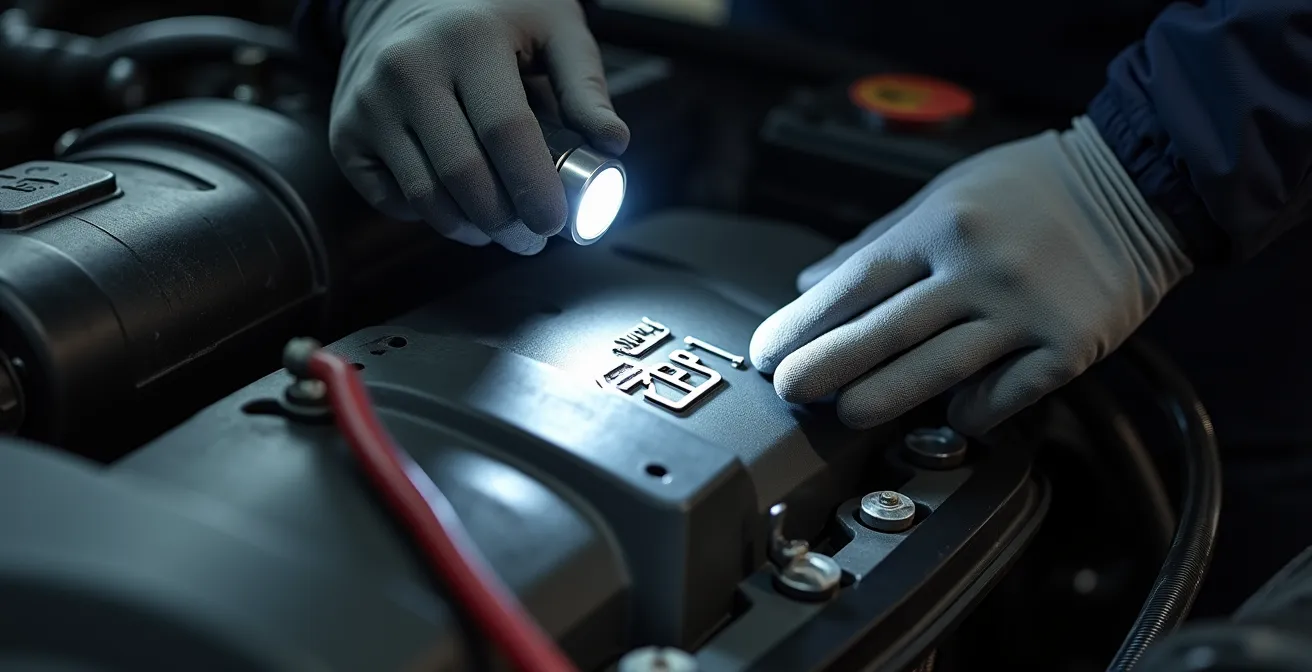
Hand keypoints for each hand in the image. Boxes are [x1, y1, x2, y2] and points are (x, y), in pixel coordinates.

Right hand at [330, 0, 629, 253]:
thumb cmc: (488, 14)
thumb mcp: (550, 26)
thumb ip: (584, 85)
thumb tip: (613, 143)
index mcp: (468, 39)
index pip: (506, 132)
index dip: (535, 188)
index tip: (556, 222)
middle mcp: (408, 68)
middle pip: (463, 176)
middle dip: (506, 224)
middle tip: (533, 239)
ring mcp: (369, 102)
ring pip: (426, 197)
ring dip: (470, 229)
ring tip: (500, 229)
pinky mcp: (345, 132)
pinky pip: (393, 199)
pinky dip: (429, 216)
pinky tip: (455, 204)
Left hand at [750, 117, 1193, 434]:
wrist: (1142, 184)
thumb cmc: (1031, 187)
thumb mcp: (947, 193)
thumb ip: (878, 242)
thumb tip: (812, 284)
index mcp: (941, 226)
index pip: (856, 283)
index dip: (805, 322)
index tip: (768, 351)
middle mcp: (979, 268)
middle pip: (887, 331)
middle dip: (827, 366)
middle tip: (788, 391)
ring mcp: (1026, 311)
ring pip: (940, 369)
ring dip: (886, 397)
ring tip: (845, 413)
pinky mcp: (1070, 346)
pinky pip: (1006, 393)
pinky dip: (973, 409)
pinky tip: (950, 415)